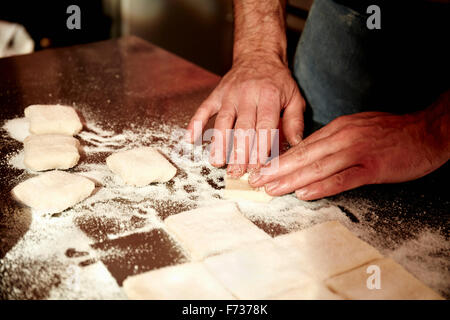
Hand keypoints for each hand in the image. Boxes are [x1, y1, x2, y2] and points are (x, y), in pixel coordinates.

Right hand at [185, 54, 304, 175]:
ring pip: (222, 121)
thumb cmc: (278, 81)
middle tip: (237, 172)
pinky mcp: (216, 93)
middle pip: (242, 127)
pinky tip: (190, 139)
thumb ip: (295, 121)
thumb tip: (297, 145)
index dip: (261, 148)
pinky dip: (195, 123)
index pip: (264, 126)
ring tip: (217, 162)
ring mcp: (229, 94)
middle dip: (239, 152)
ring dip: (218, 143)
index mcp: (269, 96)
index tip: (258, 167)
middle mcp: (248, 95)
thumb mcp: (294, 97)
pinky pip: (203, 108)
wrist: (258, 55)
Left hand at [249, 109, 449, 199]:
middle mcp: (343, 137)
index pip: (302, 146)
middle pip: (302, 155)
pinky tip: (304, 193)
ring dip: (290, 179)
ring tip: (270, 189)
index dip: (280, 160)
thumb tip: (309, 153)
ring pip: (317, 167)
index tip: (262, 170)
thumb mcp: (357, 128)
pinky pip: (342, 178)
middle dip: (275, 170)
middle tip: (255, 181)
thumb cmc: (392, 132)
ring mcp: (357, 152)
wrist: (428, 130)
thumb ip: (333, 140)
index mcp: (338, 128)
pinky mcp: (372, 167)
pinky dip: (321, 186)